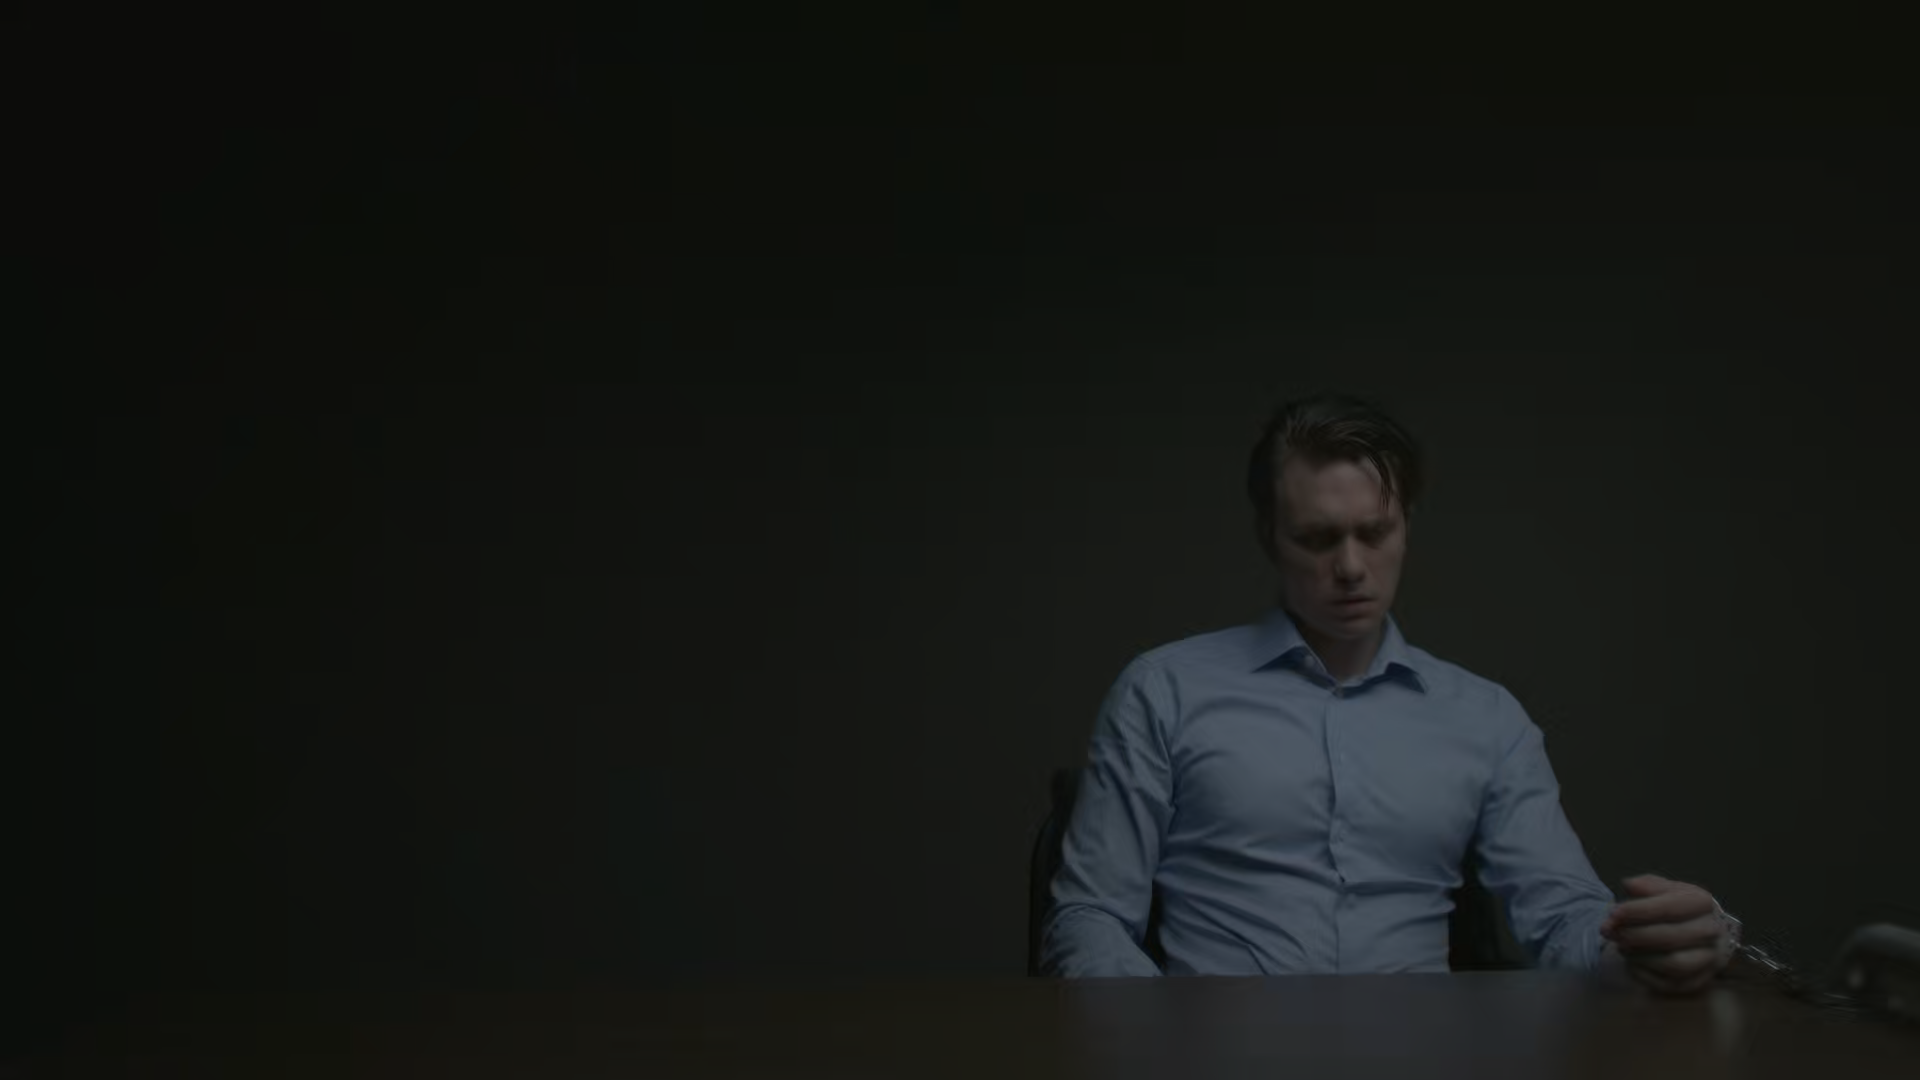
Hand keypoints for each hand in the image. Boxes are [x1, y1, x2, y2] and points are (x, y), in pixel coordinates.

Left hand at [1599, 874, 1728, 995]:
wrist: (1702, 931)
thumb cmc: (1676, 907)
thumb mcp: (1663, 888)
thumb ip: (1646, 885)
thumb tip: (1629, 885)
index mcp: (1701, 902)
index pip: (1669, 908)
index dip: (1638, 911)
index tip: (1613, 913)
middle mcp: (1710, 931)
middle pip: (1671, 938)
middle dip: (1634, 935)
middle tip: (1609, 931)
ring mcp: (1707, 959)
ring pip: (1674, 965)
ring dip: (1640, 957)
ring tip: (1621, 946)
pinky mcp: (1698, 981)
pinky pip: (1670, 984)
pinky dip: (1645, 974)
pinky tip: (1631, 962)